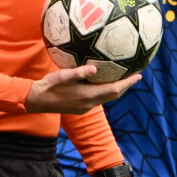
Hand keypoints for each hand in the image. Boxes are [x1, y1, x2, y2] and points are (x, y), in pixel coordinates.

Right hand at [25, 65, 141, 112]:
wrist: (38, 101)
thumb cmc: (49, 86)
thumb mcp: (63, 76)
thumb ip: (79, 72)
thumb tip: (95, 68)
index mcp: (88, 95)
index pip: (114, 89)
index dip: (128, 83)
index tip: (139, 75)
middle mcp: (90, 103)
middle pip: (114, 95)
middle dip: (126, 86)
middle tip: (135, 76)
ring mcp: (86, 107)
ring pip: (107, 98)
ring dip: (116, 89)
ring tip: (123, 79)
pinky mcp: (81, 108)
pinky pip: (99, 99)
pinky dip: (106, 91)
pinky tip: (104, 84)